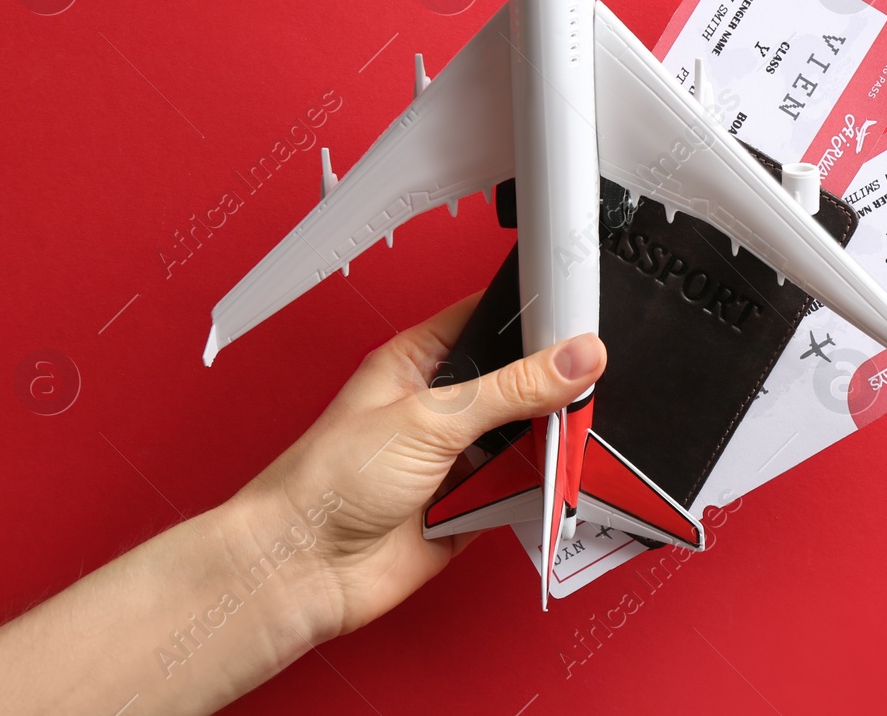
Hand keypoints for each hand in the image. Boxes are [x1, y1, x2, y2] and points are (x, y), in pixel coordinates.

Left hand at [233, 292, 607, 640]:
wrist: (301, 571)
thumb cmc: (325, 482)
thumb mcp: (430, 419)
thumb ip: (511, 389)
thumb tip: (575, 358)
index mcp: (418, 363)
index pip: (486, 320)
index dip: (531, 316)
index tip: (579, 319)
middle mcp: (438, 409)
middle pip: (516, 385)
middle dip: (549, 391)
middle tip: (585, 390)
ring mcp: (454, 459)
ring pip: (524, 441)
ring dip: (545, 445)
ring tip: (569, 441)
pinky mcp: (467, 507)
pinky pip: (520, 493)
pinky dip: (537, 494)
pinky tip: (550, 487)